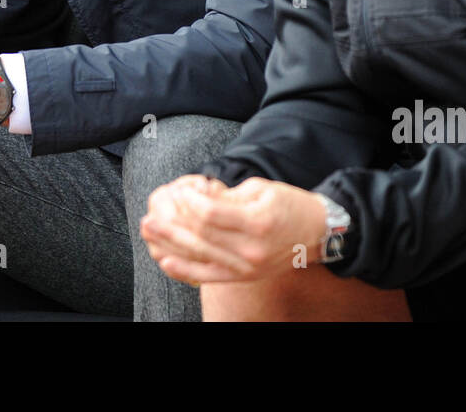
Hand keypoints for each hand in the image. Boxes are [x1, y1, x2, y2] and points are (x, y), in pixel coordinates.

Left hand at [140, 175, 329, 283]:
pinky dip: (185, 269)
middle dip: (172, 225)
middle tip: (150, 216)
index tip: (181, 190)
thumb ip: (227, 196)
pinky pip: (209, 276)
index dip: (190, 202)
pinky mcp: (244, 277)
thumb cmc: (288, 205)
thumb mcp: (261, 190)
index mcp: (257, 221)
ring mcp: (247, 267)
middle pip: (201, 236)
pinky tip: (166, 260)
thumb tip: (197, 196)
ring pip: (200, 256)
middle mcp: (252, 249)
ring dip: (170, 244)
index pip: (211, 214)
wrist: (316, 233)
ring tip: (149, 232)